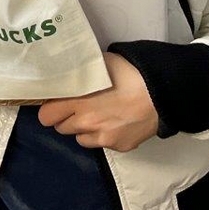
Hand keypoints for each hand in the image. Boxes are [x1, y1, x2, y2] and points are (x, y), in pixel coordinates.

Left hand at [37, 52, 158, 151]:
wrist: (162, 92)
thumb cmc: (132, 73)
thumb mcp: (99, 64)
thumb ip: (78, 73)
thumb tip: (64, 74)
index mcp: (78, 101)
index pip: (46, 115)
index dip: (50, 108)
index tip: (57, 102)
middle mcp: (87, 123)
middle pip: (61, 128)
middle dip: (66, 117)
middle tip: (78, 106)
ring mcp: (102, 137)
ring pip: (79, 138)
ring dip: (82, 128)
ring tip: (98, 113)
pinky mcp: (117, 146)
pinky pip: (100, 143)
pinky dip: (102, 135)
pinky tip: (114, 121)